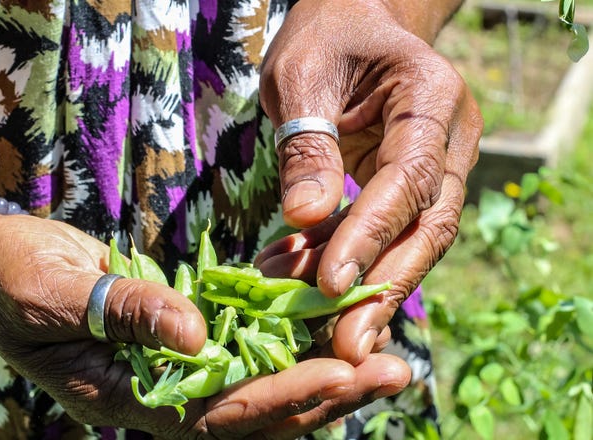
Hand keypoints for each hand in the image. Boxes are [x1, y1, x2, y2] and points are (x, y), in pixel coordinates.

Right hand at [0, 213, 409, 437]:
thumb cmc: (6, 277)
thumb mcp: (53, 291)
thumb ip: (122, 314)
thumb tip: (195, 337)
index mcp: (126, 395)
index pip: (219, 415)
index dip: (284, 400)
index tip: (345, 377)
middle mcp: (161, 389)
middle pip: (257, 409)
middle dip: (327, 394)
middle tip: (395, 372)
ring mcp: (174, 360)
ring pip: (259, 377)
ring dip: (319, 364)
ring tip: (384, 350)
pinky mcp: (181, 325)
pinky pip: (241, 332)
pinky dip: (283, 324)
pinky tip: (324, 308)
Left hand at [257, 0, 481, 363]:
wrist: (351, 25)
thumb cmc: (326, 38)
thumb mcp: (302, 76)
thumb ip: (307, 144)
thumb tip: (304, 218)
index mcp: (431, 100)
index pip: (409, 179)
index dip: (372, 235)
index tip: (330, 284)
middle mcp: (448, 141)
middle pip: (427, 226)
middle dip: (384, 287)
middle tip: (346, 345)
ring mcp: (435, 167)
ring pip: (409, 241)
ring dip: (361, 285)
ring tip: (308, 319)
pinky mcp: (409, 187)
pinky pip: (385, 232)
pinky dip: (346, 259)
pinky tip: (300, 278)